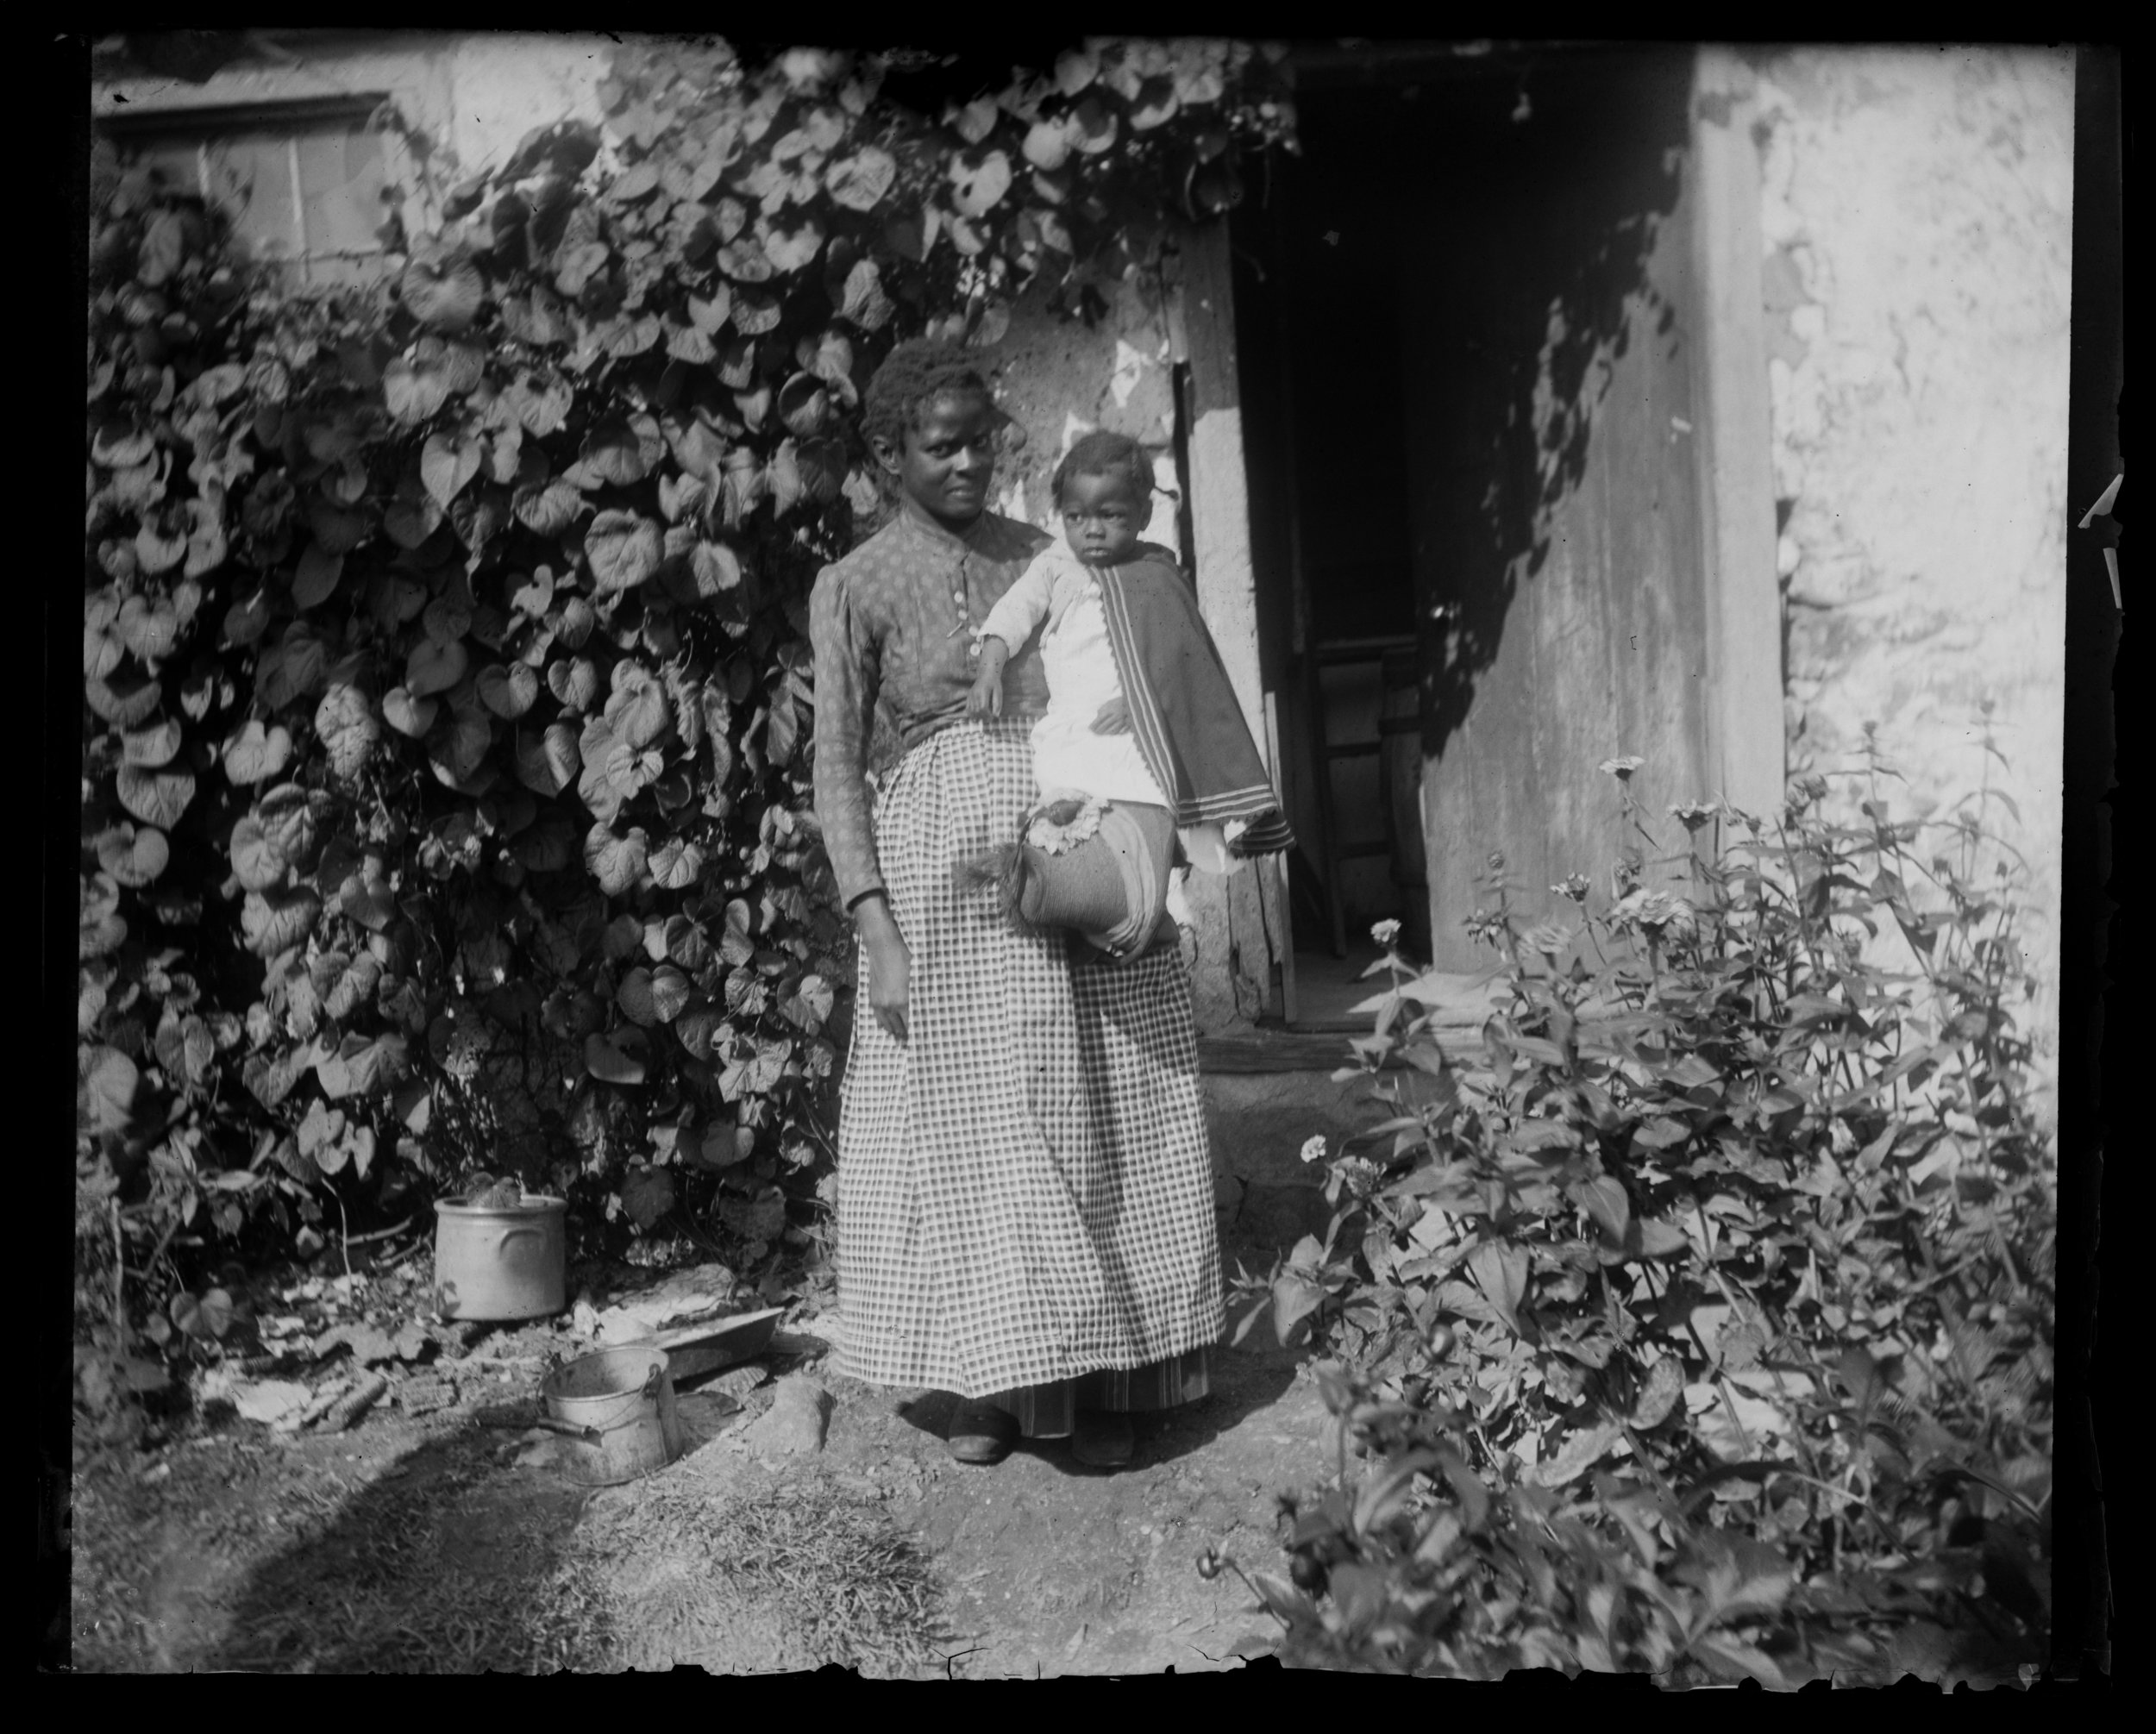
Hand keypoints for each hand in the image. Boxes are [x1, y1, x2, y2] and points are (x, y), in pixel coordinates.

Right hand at [854, 894, 910, 1042]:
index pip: (911, 1024)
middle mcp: (889, 1005)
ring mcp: (879, 1002)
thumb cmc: (904, 957)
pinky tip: (888, 1026)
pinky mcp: (872, 997)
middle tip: (912, 1042)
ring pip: (886, 1025)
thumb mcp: (918, 976)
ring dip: (894, 1031)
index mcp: (903, 1000)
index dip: (917, 1033)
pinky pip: (878, 1017)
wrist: (883, 945)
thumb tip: (929, 1006)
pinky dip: (884, 1024)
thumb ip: (922, 994)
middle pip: (898, 1028)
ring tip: (901, 1038)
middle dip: (905, 1036)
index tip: (924, 1039)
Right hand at [965, 666, 1003, 718]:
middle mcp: (975, 693)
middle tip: (989, 720)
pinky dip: (971, 714)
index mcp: (983, 691)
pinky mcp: (968, 696)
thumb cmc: (994, 683)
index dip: (987, 715)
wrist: (986, 673)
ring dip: (977, 717)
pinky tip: (977, 717)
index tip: (992, 718)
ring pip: (971, 711)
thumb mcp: (998, 691)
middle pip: (977, 710)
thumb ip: (997, 703)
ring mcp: (970, 695)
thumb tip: (996, 716)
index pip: (983, 707)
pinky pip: (967, 708)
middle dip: (983, 717)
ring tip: (984, 719)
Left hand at [1090, 695, 1131, 734]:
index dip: (1094, 724)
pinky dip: (1116, 733)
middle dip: (1098, 730)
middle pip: (1105, 726)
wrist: (1133, 700)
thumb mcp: (1109, 702)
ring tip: (1101, 734)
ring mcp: (1123, 720)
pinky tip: (1111, 733)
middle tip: (1093, 733)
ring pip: (1113, 730)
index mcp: (1111, 710)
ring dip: (1106, 733)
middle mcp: (1116, 716)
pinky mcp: (1128, 724)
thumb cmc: (1119, 701)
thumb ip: (1102, 709)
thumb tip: (1097, 716)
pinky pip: (1121, 731)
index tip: (1089, 728)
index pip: (1100, 719)